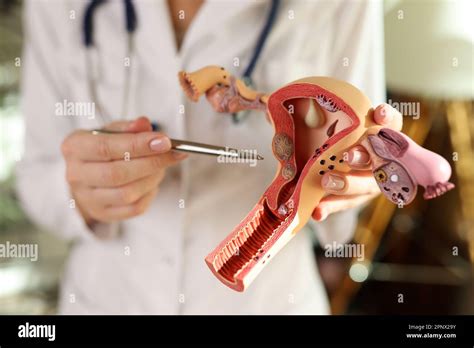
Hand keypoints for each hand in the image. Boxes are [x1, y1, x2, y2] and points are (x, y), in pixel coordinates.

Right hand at [61, 116, 187, 225]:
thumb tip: (144, 124)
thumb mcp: (112, 131)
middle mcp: (75, 175)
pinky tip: (153, 181)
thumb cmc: (103, 149)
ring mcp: (88, 198)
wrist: (88, 175)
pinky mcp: (103, 213)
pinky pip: (134, 208)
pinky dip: (150, 193)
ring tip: (162, 165)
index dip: (137, 145)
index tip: (164, 141)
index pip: (105, 147)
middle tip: (173, 153)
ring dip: (152, 178)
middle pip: (117, 174)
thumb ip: (129, 127)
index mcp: (74, 147)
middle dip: (151, 162)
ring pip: (127, 194)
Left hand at [312, 104, 402, 220]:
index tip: (379, 114)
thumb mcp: (339, 128)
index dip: (388, 119)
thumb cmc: (340, 138)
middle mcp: (382, 161)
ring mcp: (371, 182)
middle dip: (364, 157)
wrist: (337, 164)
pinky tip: (317, 211)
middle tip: (347, 156)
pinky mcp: (356, 199)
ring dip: (346, 184)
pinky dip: (330, 208)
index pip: (392, 124)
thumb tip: (302, 112)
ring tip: (327, 182)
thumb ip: (332, 121)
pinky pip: (344, 204)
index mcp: (382, 136)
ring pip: (365, 186)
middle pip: (379, 159)